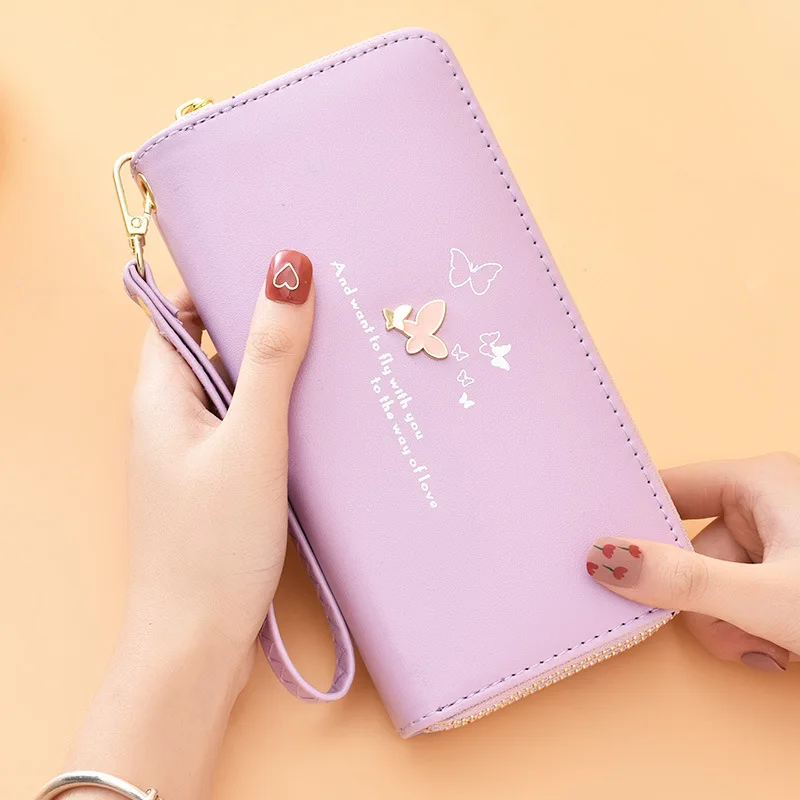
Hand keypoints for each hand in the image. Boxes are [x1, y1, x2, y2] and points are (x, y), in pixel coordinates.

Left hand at [59, 252, 313, 799]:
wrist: (198, 644)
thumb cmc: (213, 544)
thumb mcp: (251, 440)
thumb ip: (270, 356)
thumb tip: (287, 266)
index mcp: (160, 393)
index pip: (177, 307)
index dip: (220, 275)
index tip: (277, 256)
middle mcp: (172, 414)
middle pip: (214, 342)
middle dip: (263, 318)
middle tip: (327, 297)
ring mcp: (197, 450)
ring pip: (238, 386)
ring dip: (279, 367)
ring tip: (339, 346)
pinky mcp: (222, 480)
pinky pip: (252, 424)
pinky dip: (283, 410)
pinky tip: (326, 412)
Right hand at [586, 453, 799, 671]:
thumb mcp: (765, 596)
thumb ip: (685, 581)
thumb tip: (605, 559)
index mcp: (757, 481)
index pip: (668, 492)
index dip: (633, 523)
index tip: (599, 553)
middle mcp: (762, 504)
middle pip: (686, 553)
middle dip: (702, 603)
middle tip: (733, 627)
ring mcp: (775, 543)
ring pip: (707, 586)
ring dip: (729, 626)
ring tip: (768, 644)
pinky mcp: (781, 577)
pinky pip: (732, 600)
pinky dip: (747, 630)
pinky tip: (777, 646)